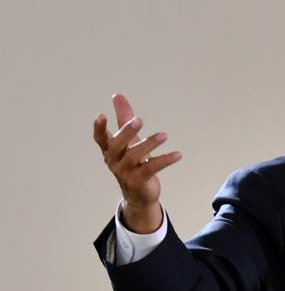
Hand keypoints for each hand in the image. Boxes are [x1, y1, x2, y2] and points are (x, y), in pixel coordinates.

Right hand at [93, 94, 180, 232]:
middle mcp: (114, 161)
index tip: (101, 115)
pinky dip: (166, 159)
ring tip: (164, 135)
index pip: (100, 138)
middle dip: (127, 132)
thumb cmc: (133, 163)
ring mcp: (126, 172)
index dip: (99, 128)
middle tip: (140, 120)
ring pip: (135, 156)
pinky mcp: (139, 181)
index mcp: (110, 151)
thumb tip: (117, 96)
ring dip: (150, 143)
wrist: (139, 195)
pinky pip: (152, 168)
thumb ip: (124, 118)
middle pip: (117, 145)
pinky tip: (178, 154)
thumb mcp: (128, 141)